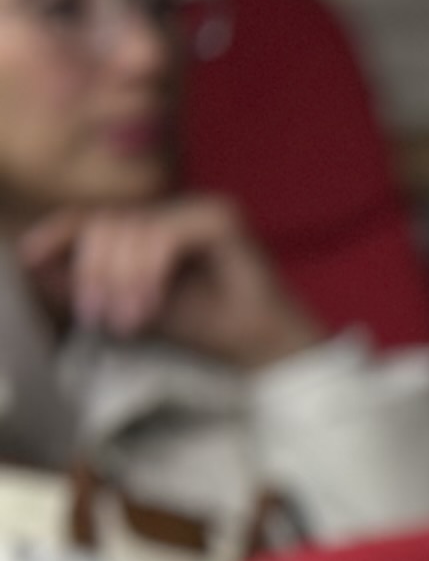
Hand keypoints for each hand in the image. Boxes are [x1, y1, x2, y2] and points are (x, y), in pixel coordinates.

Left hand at [20, 197, 321, 369]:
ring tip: (126, 322)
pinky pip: (163, 236)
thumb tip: (29, 257)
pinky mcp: (221, 218)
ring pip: (131, 229)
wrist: (268, 351)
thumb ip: (90, 281)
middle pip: (107, 222)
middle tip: (98, 317)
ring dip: (120, 279)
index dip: (58, 233)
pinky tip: (149, 308)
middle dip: (93, 271)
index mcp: (156, 223)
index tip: (29, 258)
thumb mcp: (134, 305)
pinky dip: (150, 273)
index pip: (95, 217)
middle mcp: (176, 208)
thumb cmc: (210, 330)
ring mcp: (200, 209)